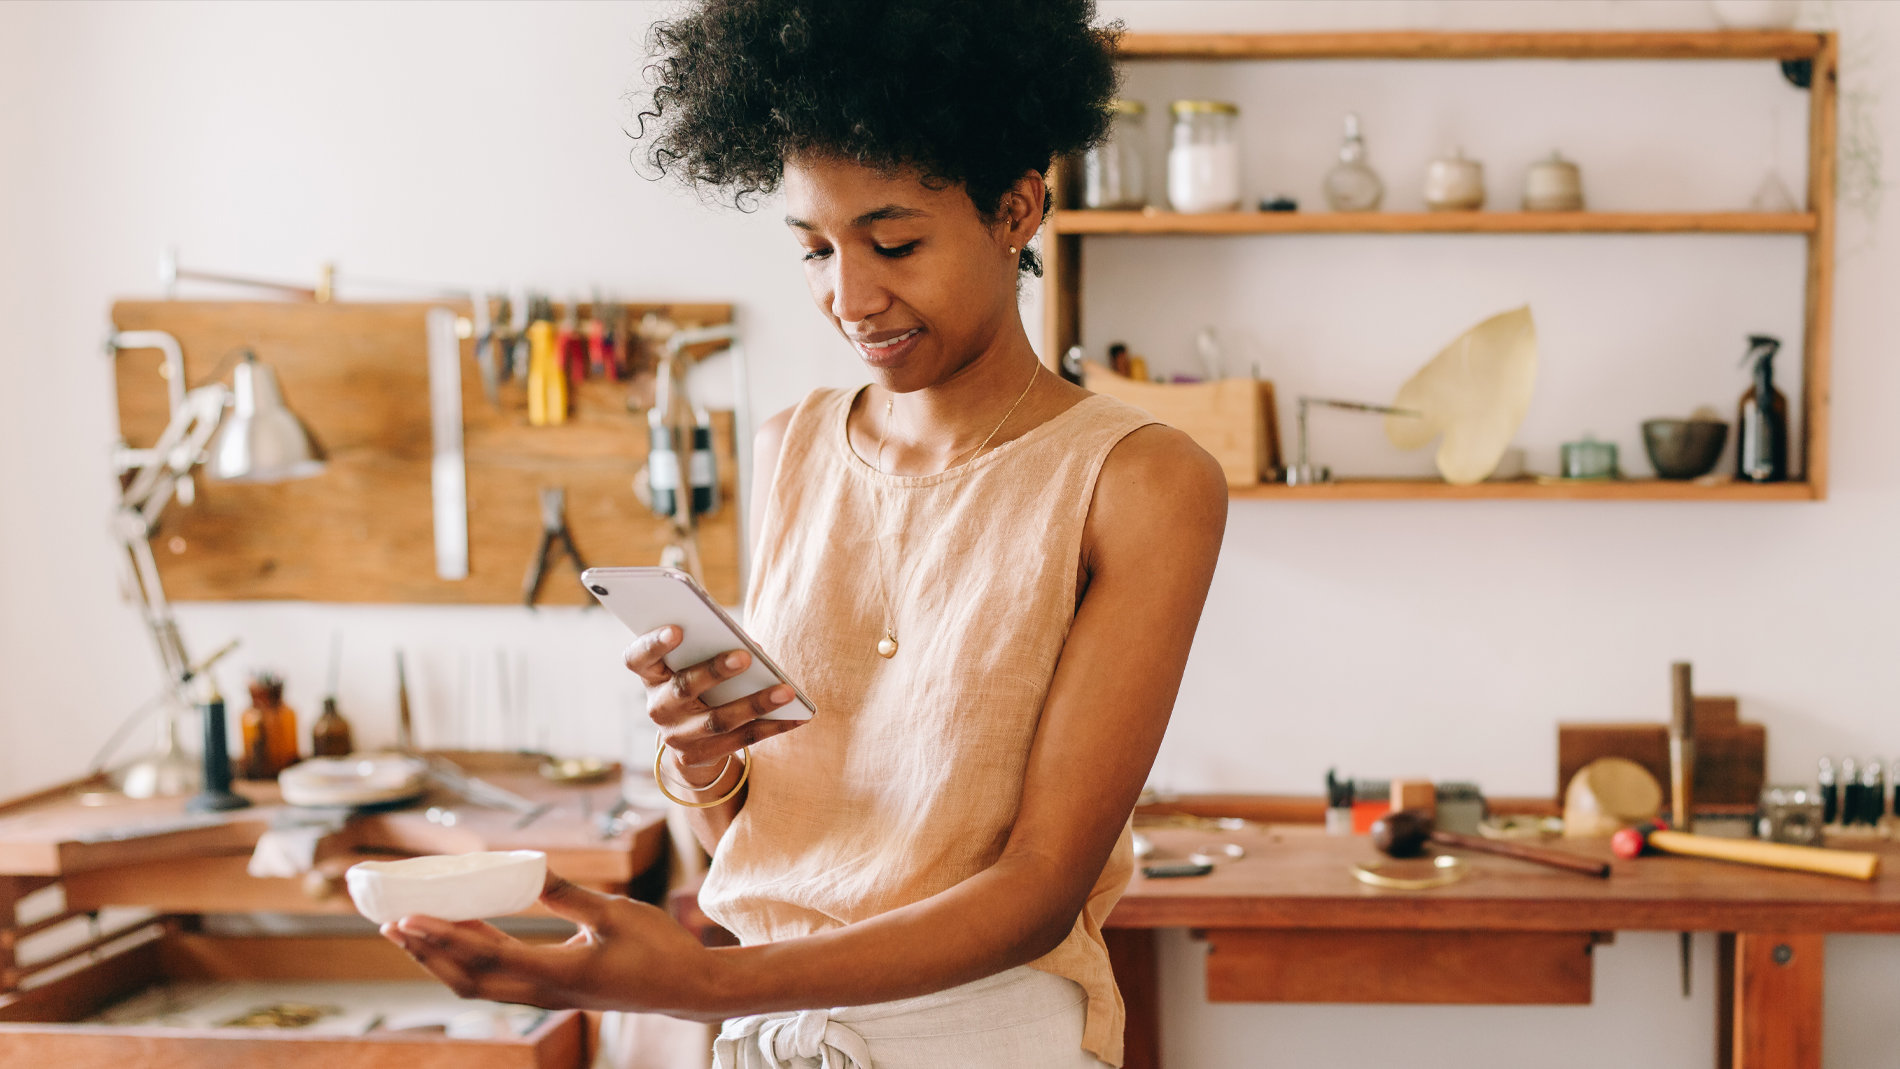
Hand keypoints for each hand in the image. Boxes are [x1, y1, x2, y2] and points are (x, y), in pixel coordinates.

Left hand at [381, 872, 720, 1016]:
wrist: (686, 989)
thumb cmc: (658, 948)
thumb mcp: (617, 913)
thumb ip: (569, 895)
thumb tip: (529, 868)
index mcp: (559, 973)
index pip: (486, 956)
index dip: (442, 937)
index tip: (407, 918)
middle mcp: (544, 993)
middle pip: (467, 979)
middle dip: (426, 952)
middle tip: (391, 922)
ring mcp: (547, 996)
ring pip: (477, 985)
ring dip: (441, 959)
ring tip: (412, 931)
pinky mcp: (553, 991)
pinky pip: (496, 979)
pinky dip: (469, 958)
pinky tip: (463, 931)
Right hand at [623, 626, 803, 780]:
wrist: (687, 738)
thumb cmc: (698, 682)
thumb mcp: (692, 664)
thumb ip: (711, 649)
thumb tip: (753, 648)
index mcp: (651, 675)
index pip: (638, 657)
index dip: (654, 644)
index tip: (677, 629)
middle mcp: (658, 706)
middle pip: (684, 687)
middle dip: (715, 671)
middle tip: (745, 656)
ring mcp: (676, 736)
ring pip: (718, 720)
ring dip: (755, 704)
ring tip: (786, 691)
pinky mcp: (698, 756)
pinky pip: (740, 741)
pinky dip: (772, 727)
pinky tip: (798, 717)